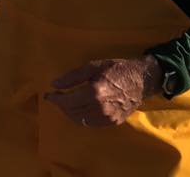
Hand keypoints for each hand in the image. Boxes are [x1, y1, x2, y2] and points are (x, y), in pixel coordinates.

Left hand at [44, 55, 163, 126]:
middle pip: (72, 111)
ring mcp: (108, 117)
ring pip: (80, 120)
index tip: (48, 95)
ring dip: (70, 112)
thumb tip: (55, 84)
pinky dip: (81, 117)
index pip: (68, 101)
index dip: (55, 99)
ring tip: (66, 102)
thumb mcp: (92, 66)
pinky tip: (79, 109)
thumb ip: (72, 77)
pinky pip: (91, 123)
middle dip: (61, 105)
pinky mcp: (113, 122)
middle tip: (56, 97)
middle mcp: (101, 108)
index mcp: (94, 93)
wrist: (141, 80)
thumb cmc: (116, 69)